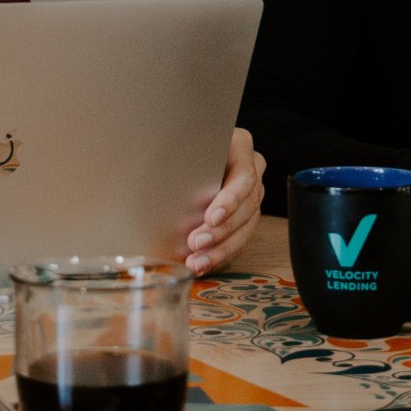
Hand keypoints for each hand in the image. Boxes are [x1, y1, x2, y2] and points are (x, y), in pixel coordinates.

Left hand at [185, 128, 266, 275]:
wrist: (182, 150)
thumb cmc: (176, 147)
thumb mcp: (178, 146)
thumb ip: (174, 159)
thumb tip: (158, 178)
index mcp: (240, 146)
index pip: (244, 176)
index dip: (230, 201)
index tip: (210, 218)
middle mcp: (252, 169)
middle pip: (247, 205)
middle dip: (221, 230)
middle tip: (196, 243)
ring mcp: (251, 193)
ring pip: (246, 227)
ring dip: (221, 248)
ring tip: (197, 262)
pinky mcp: (245, 215)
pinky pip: (240, 239)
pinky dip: (220, 254)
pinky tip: (203, 263)